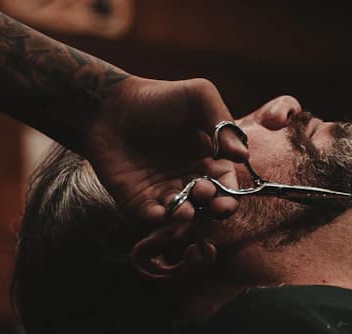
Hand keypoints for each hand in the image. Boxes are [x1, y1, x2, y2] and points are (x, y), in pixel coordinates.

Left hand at [83, 76, 248, 225]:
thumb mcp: (197, 97)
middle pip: (208, 205)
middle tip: (203, 194)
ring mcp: (164, 193)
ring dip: (185, 215)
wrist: (108, 105)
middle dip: (210, 207)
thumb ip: (223, 123)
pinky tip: (158, 212)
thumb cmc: (156, 98)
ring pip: (182, 214)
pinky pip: (152, 217)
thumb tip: (243, 156)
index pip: (226, 186)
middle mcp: (189, 181)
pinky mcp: (139, 202)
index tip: (227, 198)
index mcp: (208, 162)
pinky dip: (157, 218)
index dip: (229, 195)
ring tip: (183, 209)